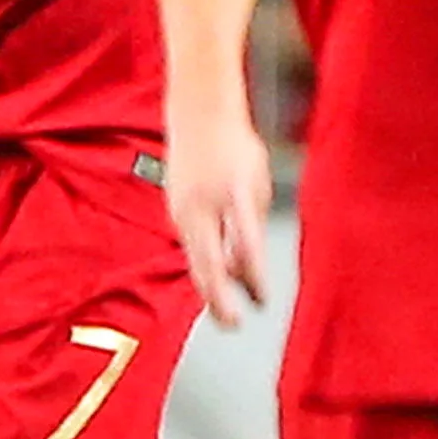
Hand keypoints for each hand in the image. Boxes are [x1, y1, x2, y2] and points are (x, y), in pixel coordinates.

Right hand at [166, 100, 274, 327]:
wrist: (198, 114)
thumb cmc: (235, 146)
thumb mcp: (256, 180)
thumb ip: (253, 220)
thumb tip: (246, 264)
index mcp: (233, 194)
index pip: (245, 244)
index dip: (253, 277)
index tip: (262, 302)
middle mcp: (203, 205)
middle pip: (209, 261)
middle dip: (218, 298)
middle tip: (231, 324)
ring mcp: (183, 208)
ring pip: (196, 257)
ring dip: (210, 285)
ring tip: (225, 311)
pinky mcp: (174, 209)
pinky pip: (191, 243)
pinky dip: (203, 262)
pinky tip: (217, 274)